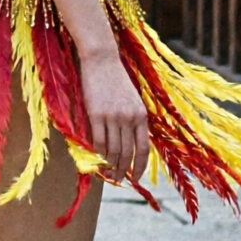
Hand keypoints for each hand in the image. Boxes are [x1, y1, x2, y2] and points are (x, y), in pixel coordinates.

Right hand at [78, 47, 151, 183]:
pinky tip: (96, 158)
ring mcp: (113, 116)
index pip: (143, 148)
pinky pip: (98, 139)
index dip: (139, 165)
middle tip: (119, 179)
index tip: (135, 176)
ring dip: (110, 164)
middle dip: (123, 169)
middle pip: (128, 152)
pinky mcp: (96, 114)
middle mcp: (129, 118)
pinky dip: (97, 152)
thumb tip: (128, 142)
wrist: (102, 61)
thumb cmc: (115, 79)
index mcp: (141, 116)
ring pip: (113, 149)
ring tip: (107, 173)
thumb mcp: (131, 100)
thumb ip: (133, 119)